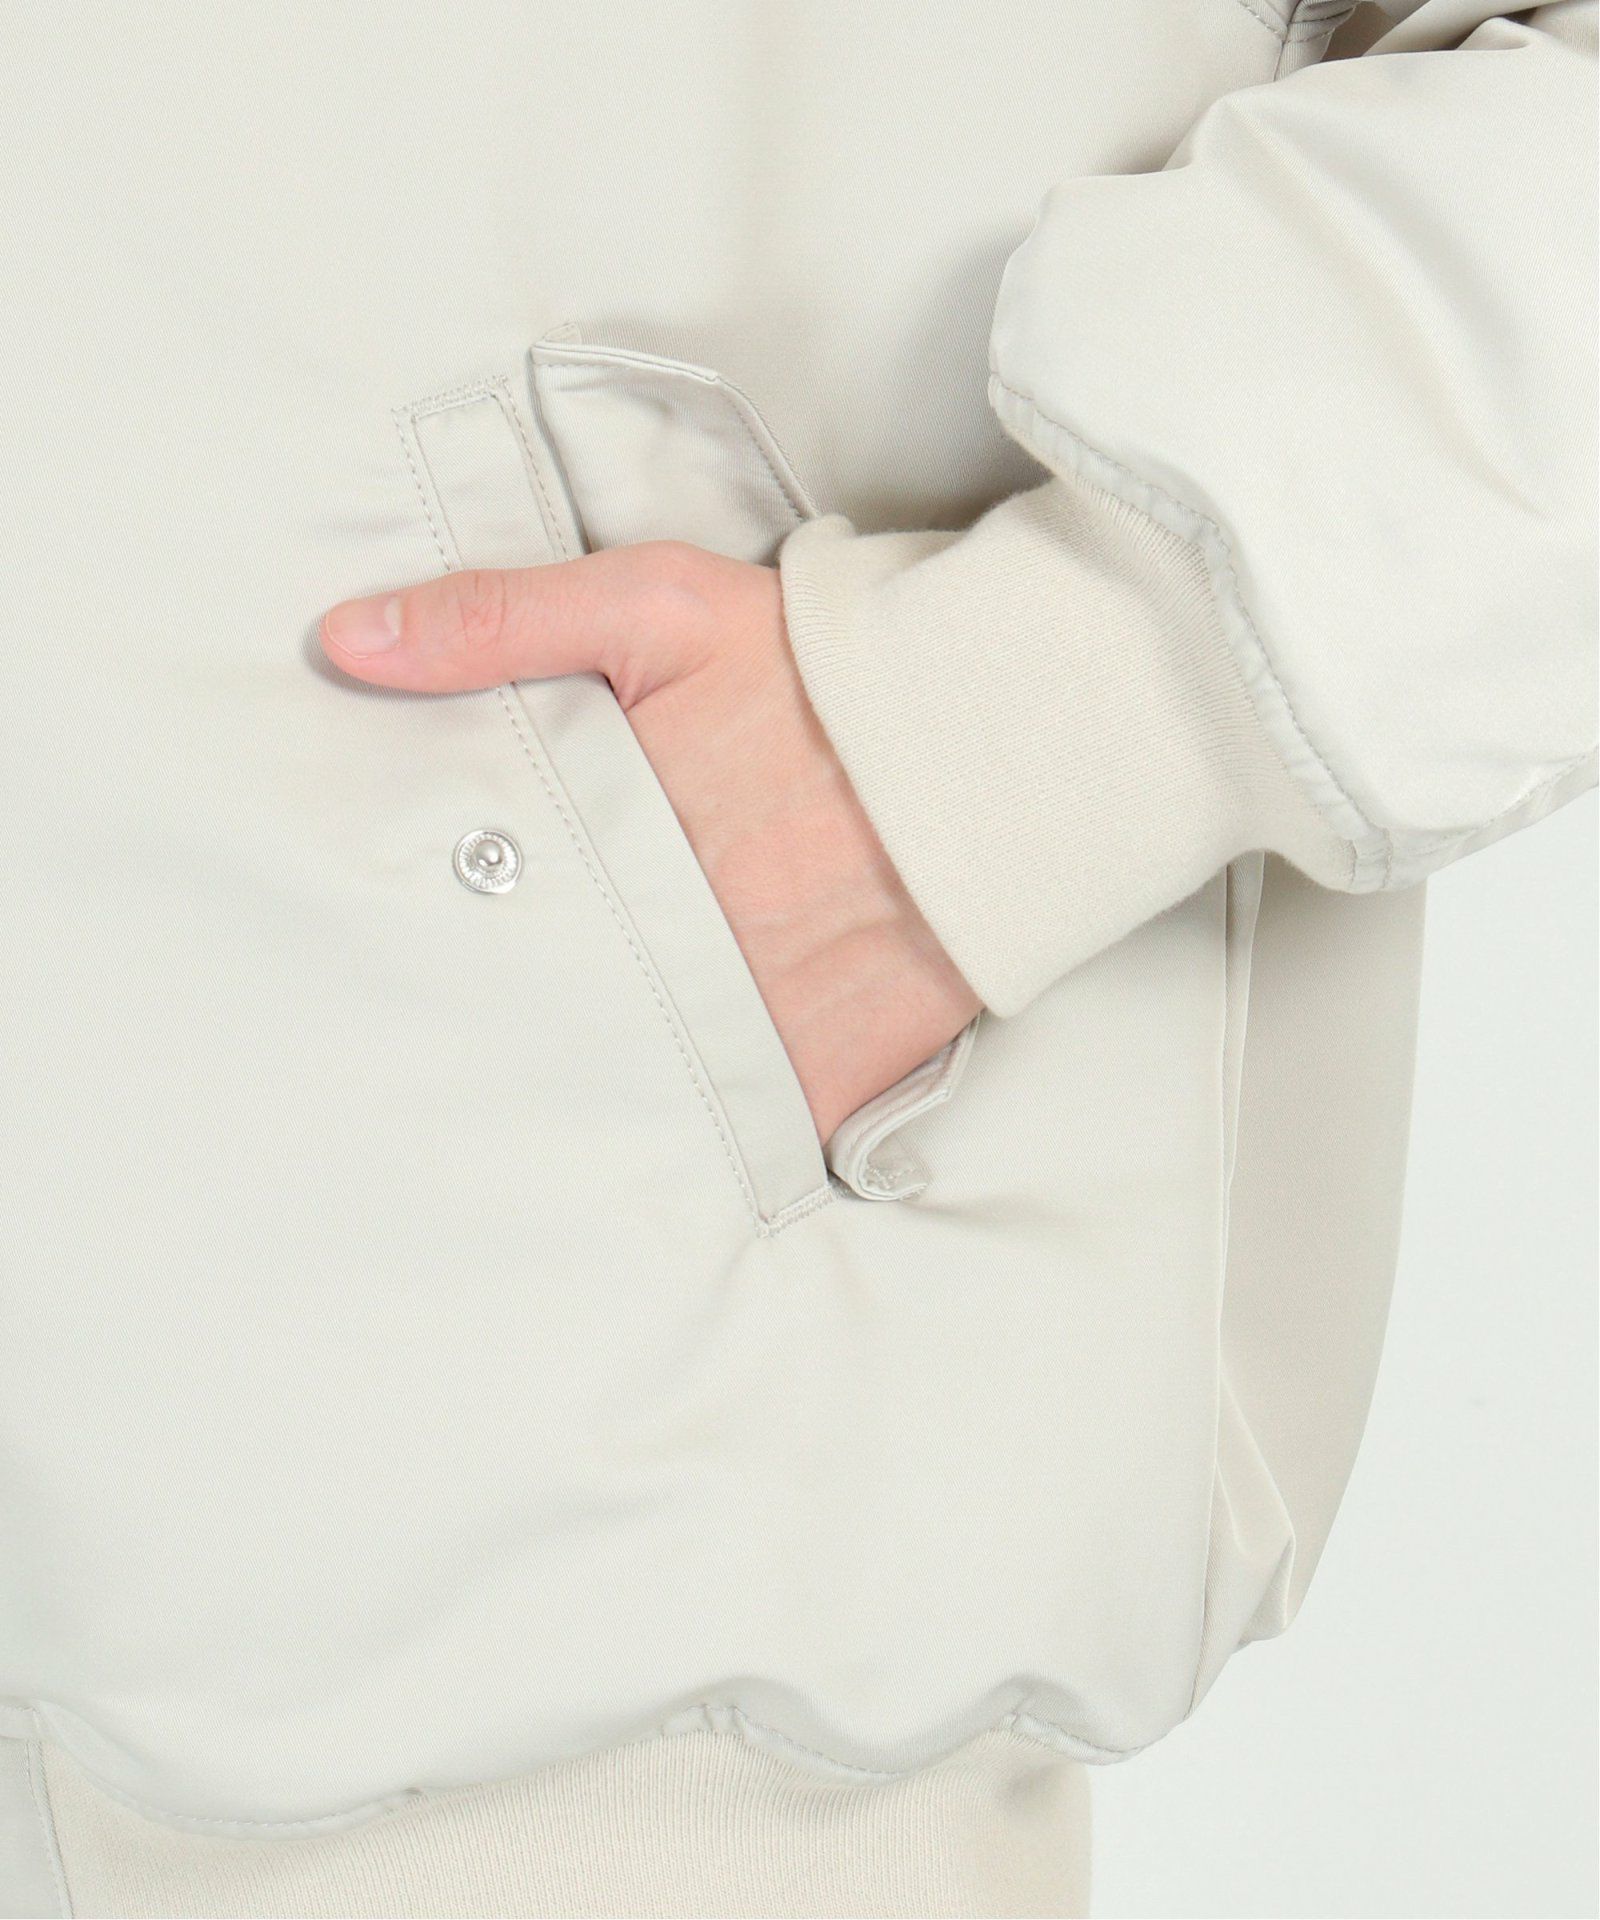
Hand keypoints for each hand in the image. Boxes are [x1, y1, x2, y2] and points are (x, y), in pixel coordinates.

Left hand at [321, 544, 979, 1142]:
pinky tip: (658, 1124)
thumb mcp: (659, 606)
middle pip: (547, 1016)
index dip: (447, 938)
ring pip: (628, 1091)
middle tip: (466, 1038)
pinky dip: (698, 1137)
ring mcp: (755, 1024)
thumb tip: (345, 644)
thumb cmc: (824, 667)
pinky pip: (734, 1140)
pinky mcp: (827, 1076)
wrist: (1006, 737)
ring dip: (593, 1087)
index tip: (410, 954)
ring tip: (540, 1098)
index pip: (486, 918)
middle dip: (510, 1025)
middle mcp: (679, 948)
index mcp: (617, 840)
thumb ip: (501, 620)